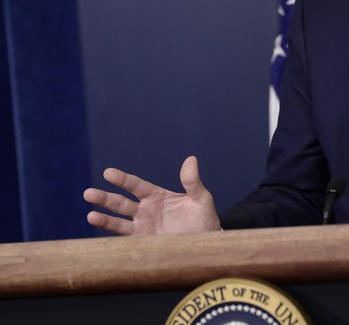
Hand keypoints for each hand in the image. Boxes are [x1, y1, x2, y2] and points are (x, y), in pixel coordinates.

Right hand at [83, 156, 220, 234]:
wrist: (206, 244)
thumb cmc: (204, 219)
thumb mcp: (201, 199)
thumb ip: (193, 182)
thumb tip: (191, 159)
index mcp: (157, 196)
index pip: (136, 186)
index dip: (122, 180)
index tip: (108, 173)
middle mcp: (146, 210)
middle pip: (121, 203)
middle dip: (105, 198)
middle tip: (88, 193)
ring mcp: (142, 227)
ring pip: (118, 221)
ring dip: (103, 219)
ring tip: (90, 216)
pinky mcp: (143, 243)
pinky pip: (124, 240)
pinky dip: (112, 238)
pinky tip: (104, 238)